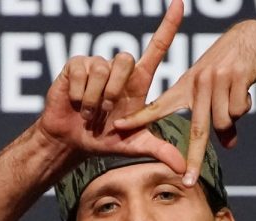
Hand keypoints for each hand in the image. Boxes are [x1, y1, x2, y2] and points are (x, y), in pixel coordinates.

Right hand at [37, 0, 185, 173]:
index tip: (180, 3)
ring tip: (89, 112)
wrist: (72, 141)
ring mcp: (97, 65)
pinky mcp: (76, 66)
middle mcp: (119, 69)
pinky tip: (76, 103)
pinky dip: (79, 94)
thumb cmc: (105, 140)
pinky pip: (81, 72)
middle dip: (114, 90)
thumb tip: (184, 169)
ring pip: (102, 69)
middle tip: (105, 113)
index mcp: (138, 82)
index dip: (168, 25)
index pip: (157, 47)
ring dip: (94, 98)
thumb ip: (161, 151)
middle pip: (125, 58)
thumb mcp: (135, 146)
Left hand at [114, 20, 255, 185]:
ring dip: (234, 115)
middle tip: (189, 182)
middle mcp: (197, 83)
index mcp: (185, 87)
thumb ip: (221, 120)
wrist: (253, 37)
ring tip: (237, 95)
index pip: (158, 106)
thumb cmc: (232, 66)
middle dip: (193, 159)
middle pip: (197, 130)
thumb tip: (230, 146)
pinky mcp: (234, 75)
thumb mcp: (219, 92)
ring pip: (223, 121)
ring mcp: (215, 78)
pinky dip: (245, 104)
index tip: (119, 128)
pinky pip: (239, 109)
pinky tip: (245, 88)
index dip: (139, 118)